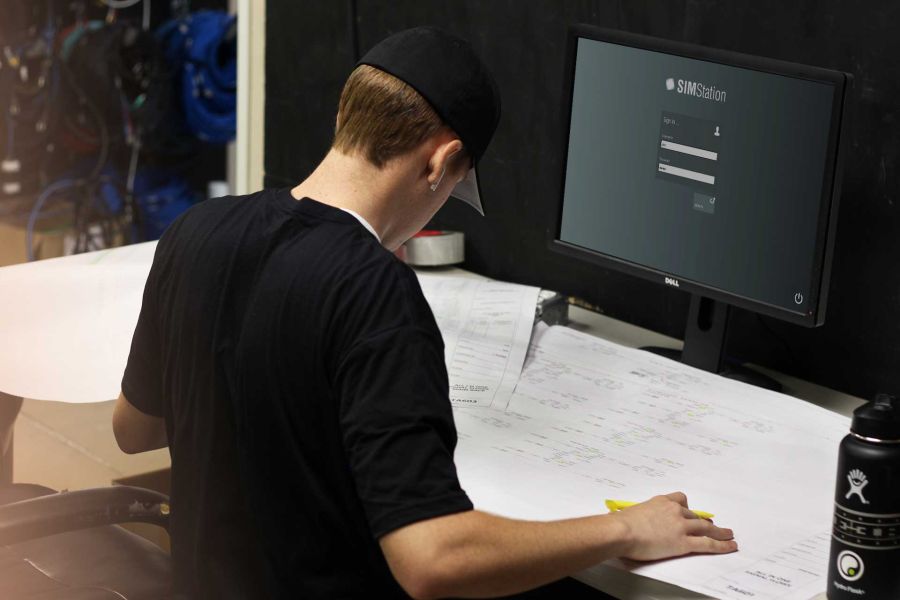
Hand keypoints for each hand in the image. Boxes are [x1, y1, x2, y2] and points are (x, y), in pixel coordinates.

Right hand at [610, 492, 736, 560]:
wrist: (622, 531)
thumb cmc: (621, 523)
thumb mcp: (631, 513)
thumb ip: (638, 516)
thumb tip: (630, 521)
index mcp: (661, 502)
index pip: (680, 499)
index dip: (687, 507)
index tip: (689, 511)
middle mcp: (674, 511)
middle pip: (695, 516)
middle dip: (705, 522)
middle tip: (714, 526)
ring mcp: (681, 526)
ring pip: (706, 527)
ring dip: (720, 531)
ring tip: (729, 535)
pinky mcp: (684, 542)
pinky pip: (708, 543)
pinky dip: (721, 545)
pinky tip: (730, 546)